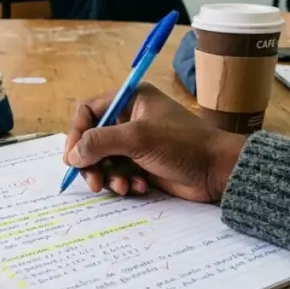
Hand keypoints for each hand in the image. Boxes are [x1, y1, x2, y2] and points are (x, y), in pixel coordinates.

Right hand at [63, 84, 246, 202]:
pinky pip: (120, 174)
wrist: (217, 171)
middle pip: (93, 140)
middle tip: (95, 182)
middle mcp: (131, 119)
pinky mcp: (144, 165)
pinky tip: (141, 188)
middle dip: (93, 163)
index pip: (89, 111)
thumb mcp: (138, 138)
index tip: (73, 158)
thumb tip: (72, 155)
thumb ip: (100, 142)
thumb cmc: (182, 145)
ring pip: (105, 161)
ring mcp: (137, 144)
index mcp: (130, 100)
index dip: (77, 133)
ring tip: (124, 188)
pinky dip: (126, 183)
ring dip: (110, 177)